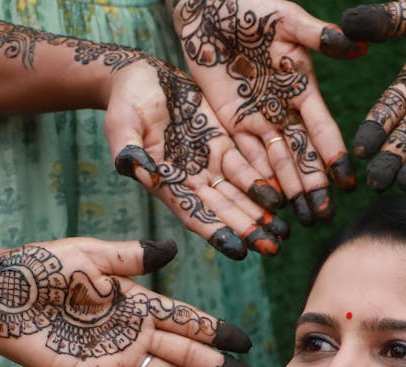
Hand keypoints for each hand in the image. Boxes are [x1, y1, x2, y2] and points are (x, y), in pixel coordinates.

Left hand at [0, 236, 253, 366]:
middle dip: (215, 365)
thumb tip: (170, 251)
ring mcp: (115, 356)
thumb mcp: (87, 255)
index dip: (215, 331)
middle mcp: (131, 331)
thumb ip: (129, 258)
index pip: (185, 318)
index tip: (244, 342)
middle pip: (183, 351)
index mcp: (134, 300)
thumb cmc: (37, 269)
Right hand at [106, 57, 291, 258]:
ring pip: (239, 193)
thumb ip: (128, 149)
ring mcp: (208, 162)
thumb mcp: (120, 123)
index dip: (216, 231)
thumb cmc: (125, 101)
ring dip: (261, 213)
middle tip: (274, 249)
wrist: (140, 77)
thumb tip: (137, 169)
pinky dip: (263, 182)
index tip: (239, 250)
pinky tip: (284, 197)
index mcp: (166, 182)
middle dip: (247, 229)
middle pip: (223, 209)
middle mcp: (190, 179)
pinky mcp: (222, 144)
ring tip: (285, 231)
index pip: (194, 213)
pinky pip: (246, 166)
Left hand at [172, 0, 363, 225]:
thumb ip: (317, 36)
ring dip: (290, 191)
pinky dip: (258, 180)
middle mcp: (284, 109)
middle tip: (324, 216)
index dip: (334, 154)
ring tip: (302, 220)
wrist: (207, 5)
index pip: (322, 128)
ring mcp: (259, 118)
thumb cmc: (249, 4)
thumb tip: (357, 43)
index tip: (347, 181)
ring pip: (277, 163)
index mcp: (302, 86)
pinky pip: (247, 156)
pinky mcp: (232, 121)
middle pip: (302, 155)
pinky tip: (268, 205)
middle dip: (314, 186)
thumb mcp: (284, 18)